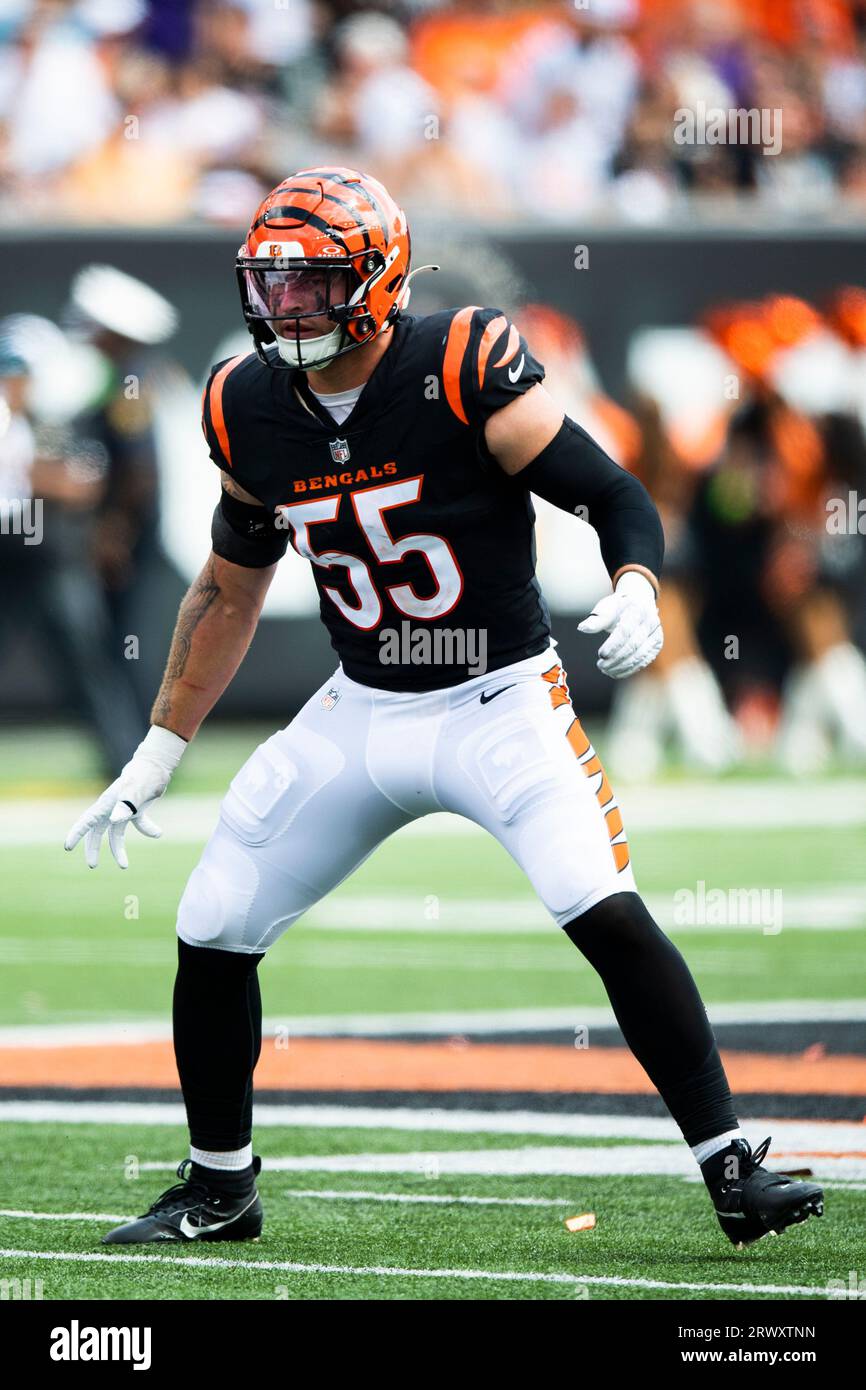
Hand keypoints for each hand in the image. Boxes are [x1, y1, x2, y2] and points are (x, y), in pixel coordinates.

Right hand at [64, 726, 186, 868]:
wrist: (155, 766)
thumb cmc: (141, 777)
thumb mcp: (134, 792)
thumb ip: (124, 806)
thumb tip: (115, 821)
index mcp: (106, 804)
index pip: (86, 822)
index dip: (76, 834)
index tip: (67, 847)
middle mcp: (111, 808)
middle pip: (97, 832)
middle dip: (93, 849)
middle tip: (92, 865)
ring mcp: (123, 809)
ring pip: (115, 834)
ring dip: (118, 849)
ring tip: (124, 866)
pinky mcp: (136, 809)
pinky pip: (137, 824)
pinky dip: (147, 830)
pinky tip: (158, 833)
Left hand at [578, 571, 662, 678]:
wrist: (638, 603)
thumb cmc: (619, 606)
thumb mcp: (607, 607)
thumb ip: (596, 619)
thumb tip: (583, 628)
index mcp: (638, 609)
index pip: (626, 630)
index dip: (613, 645)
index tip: (601, 654)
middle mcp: (651, 622)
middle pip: (633, 645)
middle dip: (616, 658)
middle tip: (601, 665)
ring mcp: (656, 635)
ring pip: (639, 656)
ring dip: (621, 666)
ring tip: (605, 670)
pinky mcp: (656, 646)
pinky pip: (643, 661)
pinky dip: (628, 669)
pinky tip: (615, 673)